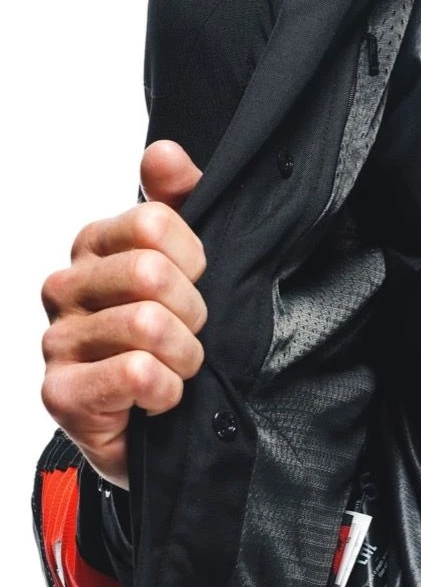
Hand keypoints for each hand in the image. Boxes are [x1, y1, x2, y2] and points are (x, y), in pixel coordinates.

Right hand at [40, 140, 207, 490]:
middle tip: (191, 338)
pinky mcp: (61, 393)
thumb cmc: (170, 345)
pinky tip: (159, 400)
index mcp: (94, 248)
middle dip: (193, 314)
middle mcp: (65, 288)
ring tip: (178, 372)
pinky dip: (165, 391)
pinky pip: (134, 374)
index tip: (197, 287)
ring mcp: (57, 341)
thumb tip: (164, 153)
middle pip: (150, 273)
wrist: (156, 433)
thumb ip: (181, 204)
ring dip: (185, 358)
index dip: (195, 261)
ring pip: (146, 326)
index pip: (155, 223)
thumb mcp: (188, 269)